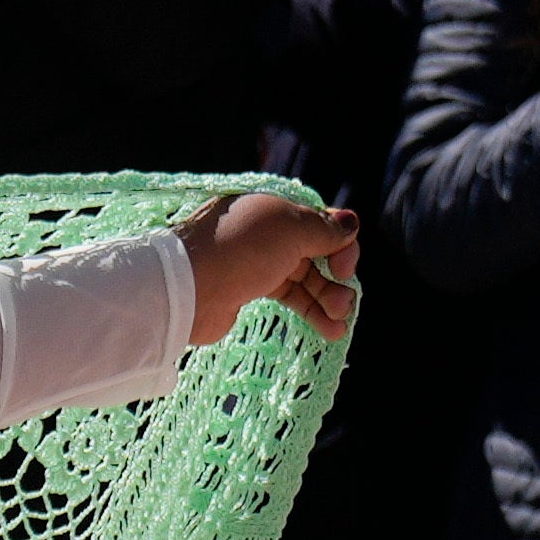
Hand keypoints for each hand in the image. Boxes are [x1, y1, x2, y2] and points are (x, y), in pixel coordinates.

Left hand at [183, 187, 362, 342]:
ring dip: (327, 299)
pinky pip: (289, 297)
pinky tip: (329, 330)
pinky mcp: (249, 290)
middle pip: (317, 252)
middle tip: (343, 304)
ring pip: (305, 278)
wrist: (187, 289)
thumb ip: (324, 228)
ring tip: (338, 324)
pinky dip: (310, 311)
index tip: (343, 268)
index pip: (321, 223)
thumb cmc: (240, 251)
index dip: (340, 245)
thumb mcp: (289, 229)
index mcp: (274, 209)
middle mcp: (266, 233)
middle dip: (336, 278)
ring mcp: (258, 262)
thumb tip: (352, 224)